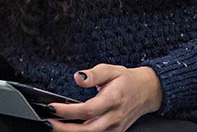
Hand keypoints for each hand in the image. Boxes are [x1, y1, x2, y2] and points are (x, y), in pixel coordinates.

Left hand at [46, 64, 162, 131]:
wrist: (147, 91)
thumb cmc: (127, 80)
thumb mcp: (111, 69)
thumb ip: (93, 74)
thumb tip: (78, 77)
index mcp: (113, 99)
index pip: (87, 110)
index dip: (68, 111)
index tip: (52, 107)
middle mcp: (114, 117)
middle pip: (87, 129)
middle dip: (65, 128)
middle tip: (49, 122)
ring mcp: (115, 127)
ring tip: (55, 126)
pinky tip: (70, 129)